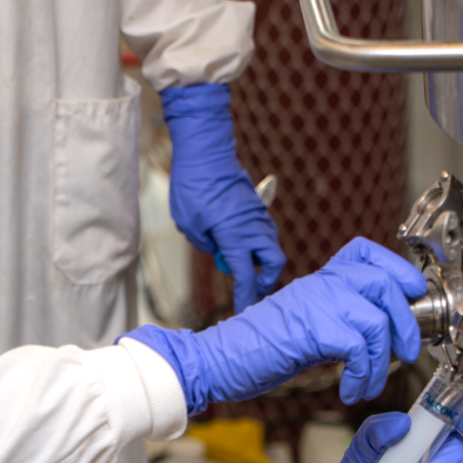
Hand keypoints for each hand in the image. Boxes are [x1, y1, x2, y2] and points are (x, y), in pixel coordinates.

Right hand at [121, 236, 426, 411]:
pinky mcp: (311, 329)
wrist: (217, 360)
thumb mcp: (304, 323)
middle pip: (385, 284)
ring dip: (383, 360)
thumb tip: (379, 334)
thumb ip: (336, 317)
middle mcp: (320, 282)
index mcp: (319, 278)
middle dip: (405, 322)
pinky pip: (358, 348)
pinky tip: (351, 391)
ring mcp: (315, 302)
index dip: (399, 269)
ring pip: (376, 319)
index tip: (413, 293)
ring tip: (370, 382)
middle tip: (406, 352)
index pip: (366, 252)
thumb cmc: (257, 350)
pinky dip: (363, 375)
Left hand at [161, 83, 286, 312]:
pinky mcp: (255, 206)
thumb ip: (206, 243)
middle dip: (266, 281)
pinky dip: (256, 244)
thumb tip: (218, 248)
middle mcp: (253, 228)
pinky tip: (238, 244)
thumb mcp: (189, 225)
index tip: (243, 311)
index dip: (245, 297)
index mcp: (236, 237)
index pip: (245, 277)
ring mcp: (258, 215)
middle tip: (250, 290)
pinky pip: (263, 232)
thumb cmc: (193, 187)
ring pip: (270, 246)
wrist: (205, 150)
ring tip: (241, 266)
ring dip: (261, 261)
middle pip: (273, 263)